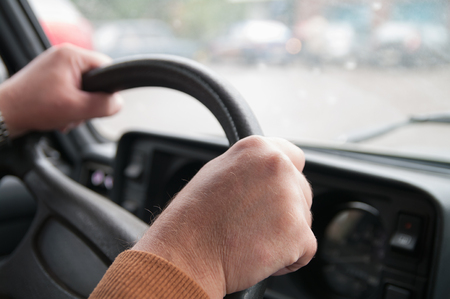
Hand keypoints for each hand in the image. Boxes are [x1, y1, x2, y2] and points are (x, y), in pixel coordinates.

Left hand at [0, 44, 121, 137]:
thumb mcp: (77, 108)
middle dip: (89, 101)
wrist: (5, 114)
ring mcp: (55, 66)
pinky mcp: (50, 77)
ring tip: (64, 115)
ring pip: (83, 88)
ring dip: (78, 107)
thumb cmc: (34, 107)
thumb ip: (104, 105)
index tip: (99, 103)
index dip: (108, 88)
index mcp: (71, 55)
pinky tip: (58, 115)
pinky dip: (68, 105)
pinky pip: (71, 91)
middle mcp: (63, 55)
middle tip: (76, 113)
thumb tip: (119, 103)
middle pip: (95, 80)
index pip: (107, 67)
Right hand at [133, 136, 316, 297]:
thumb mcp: (218, 172)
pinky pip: (307, 248)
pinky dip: (290, 258)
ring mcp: (290, 199)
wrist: (185, 253)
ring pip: (304, 220)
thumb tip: (268, 172)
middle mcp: (278, 167)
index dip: (287, 179)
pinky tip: (262, 255)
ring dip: (287, 233)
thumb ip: (250, 167)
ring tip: (253, 239)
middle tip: (255, 223)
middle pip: (302, 191)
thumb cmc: (194, 217)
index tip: (277, 192)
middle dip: (286, 209)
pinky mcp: (298, 232)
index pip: (294, 158)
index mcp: (259, 149)